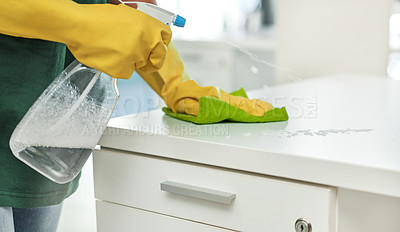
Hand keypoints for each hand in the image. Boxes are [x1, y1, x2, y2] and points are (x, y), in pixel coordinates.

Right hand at [0, 0, 170, 78]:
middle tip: (145, 62)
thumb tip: (150, 34)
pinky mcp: (123, 70)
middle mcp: (147, 42)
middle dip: (153, 61)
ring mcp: (136, 57)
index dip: (162, 45)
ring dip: (130, 61)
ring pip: (139, 65)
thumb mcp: (126, 15)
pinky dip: (117, 67)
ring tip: (112, 48)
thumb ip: (142, 27)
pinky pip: (125, 72)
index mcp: (149, 26)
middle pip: (159, 57)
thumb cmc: (97, 18)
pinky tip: (106, 56)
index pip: (167, 38)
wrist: (77, 25)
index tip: (157, 49)